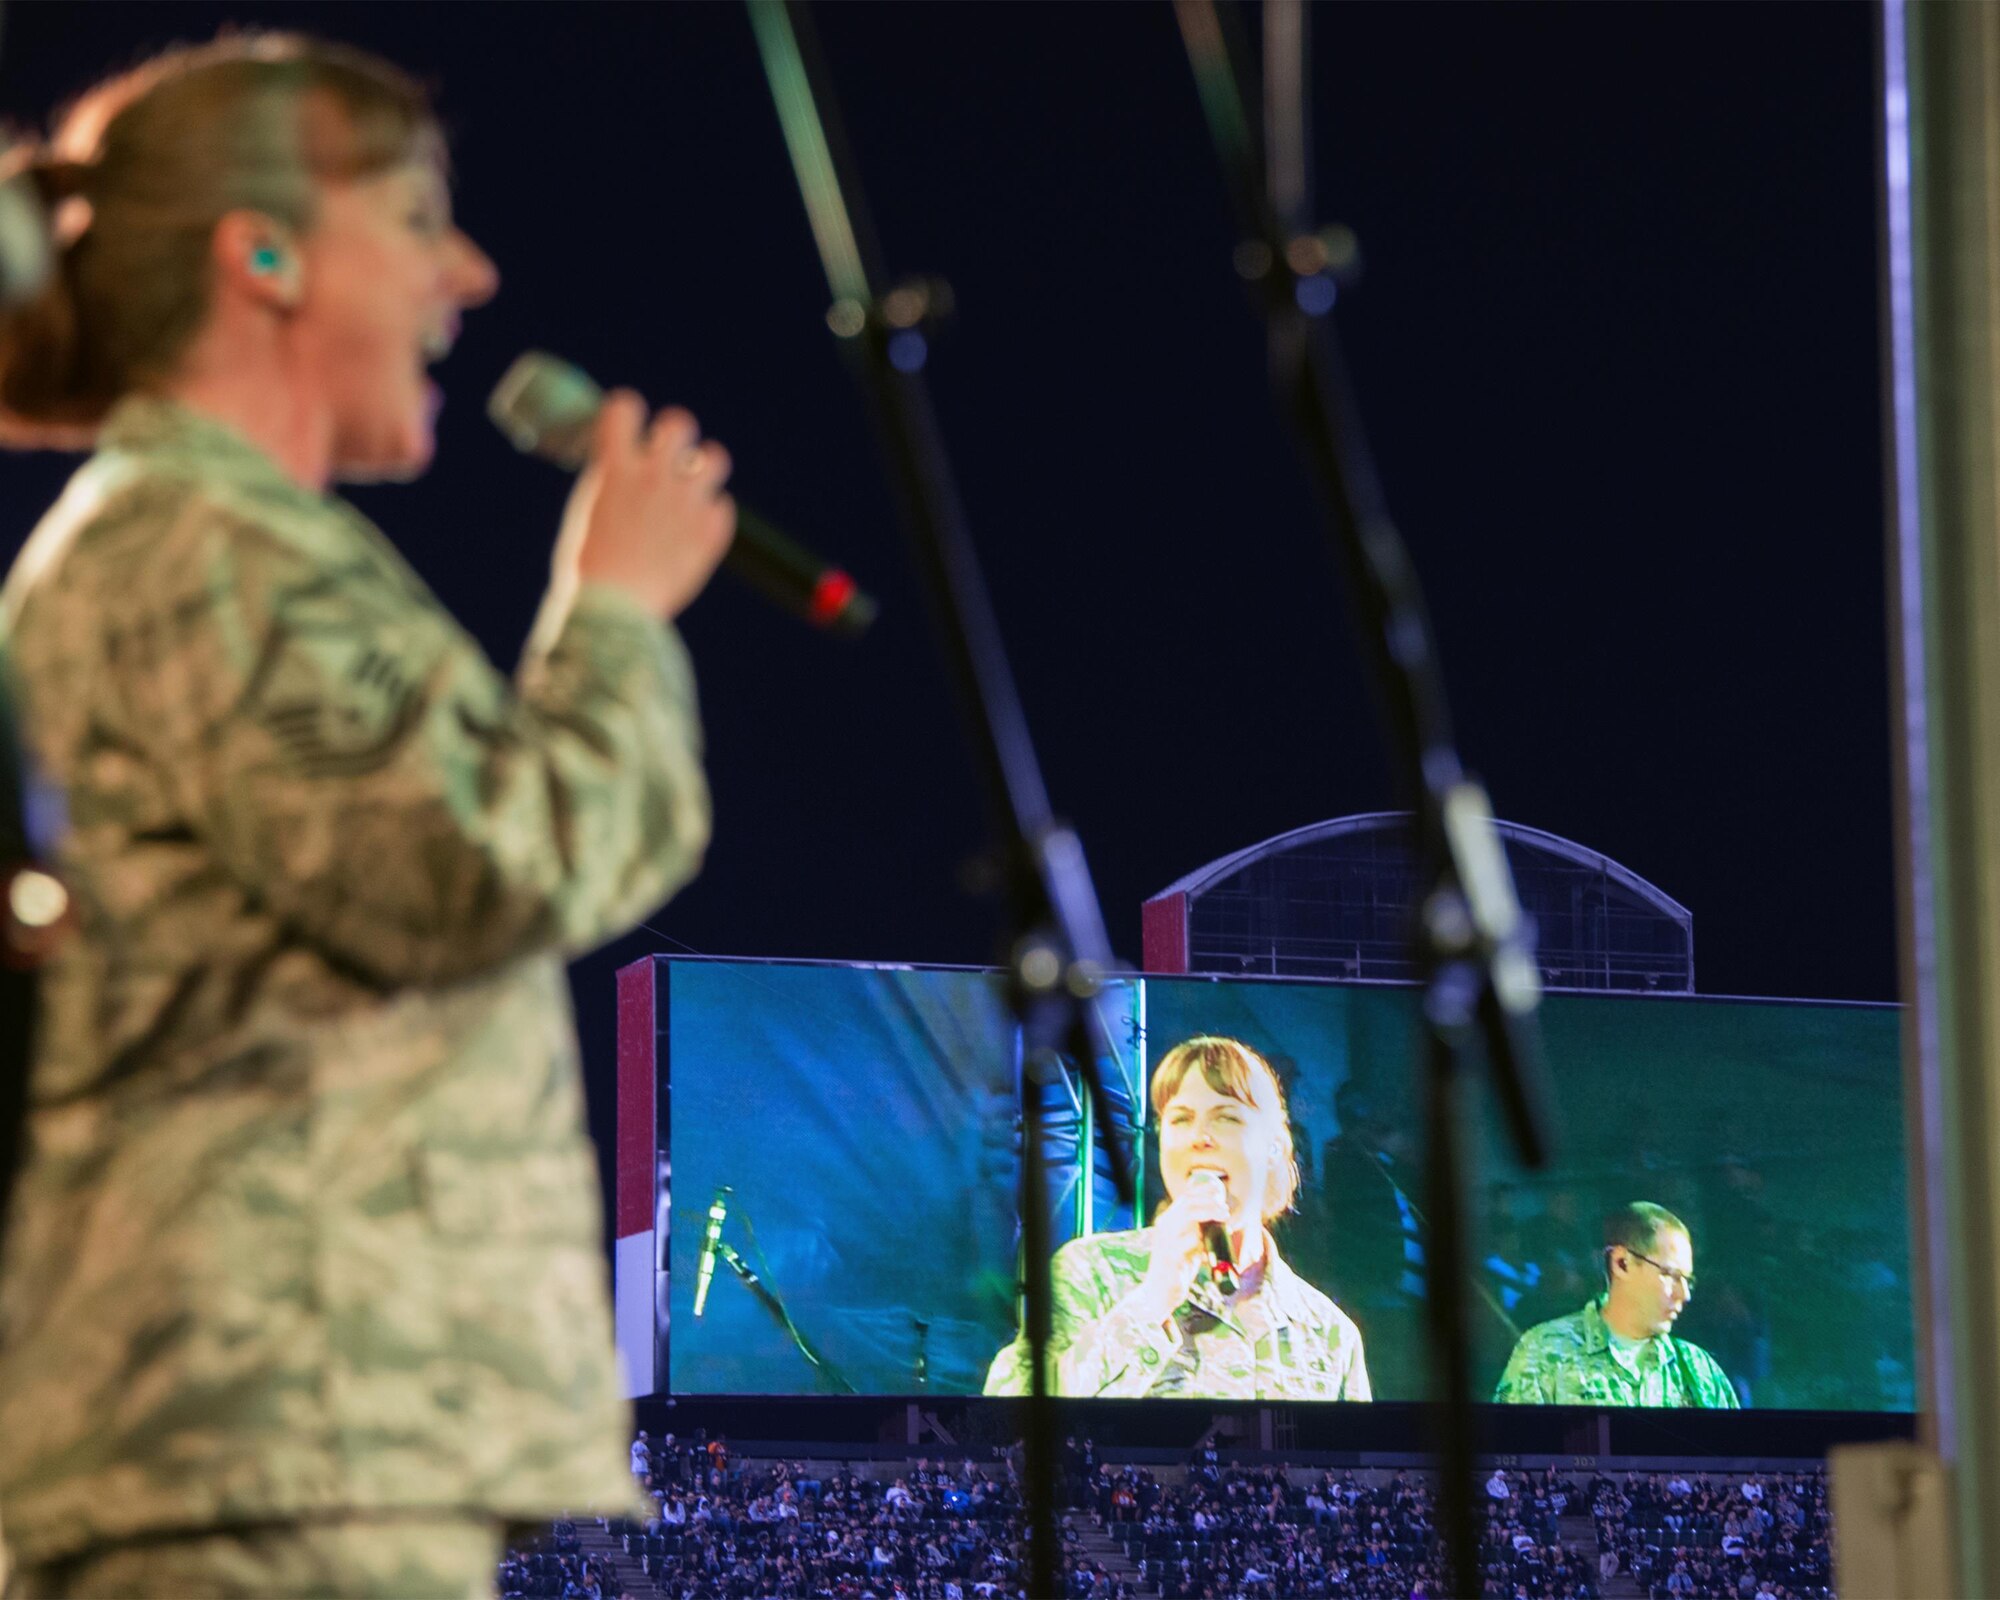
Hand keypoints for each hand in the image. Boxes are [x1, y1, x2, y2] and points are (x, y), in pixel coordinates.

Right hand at [561, 390, 735, 619]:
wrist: (615, 612)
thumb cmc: (592, 569)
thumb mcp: (587, 512)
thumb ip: (609, 480)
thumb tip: (621, 461)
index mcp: (617, 469)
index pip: (625, 407)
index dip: (628, 413)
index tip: (629, 427)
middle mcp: (655, 477)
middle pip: (680, 423)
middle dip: (675, 435)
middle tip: (667, 457)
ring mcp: (687, 503)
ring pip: (716, 457)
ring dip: (704, 468)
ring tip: (692, 487)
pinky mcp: (711, 531)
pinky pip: (722, 507)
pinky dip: (710, 517)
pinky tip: (693, 533)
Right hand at [1125, 1173, 1232, 1325]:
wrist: (1157, 1294)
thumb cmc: (1177, 1269)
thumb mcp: (1186, 1245)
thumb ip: (1197, 1232)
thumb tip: (1219, 1220)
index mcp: (1166, 1222)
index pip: (1184, 1198)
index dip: (1202, 1190)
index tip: (1219, 1189)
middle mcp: (1164, 1227)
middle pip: (1188, 1203)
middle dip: (1210, 1202)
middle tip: (1226, 1210)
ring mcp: (1165, 1240)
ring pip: (1189, 1217)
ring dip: (1209, 1215)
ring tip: (1224, 1219)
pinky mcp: (1170, 1256)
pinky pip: (1190, 1241)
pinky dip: (1204, 1241)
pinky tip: (1210, 1249)